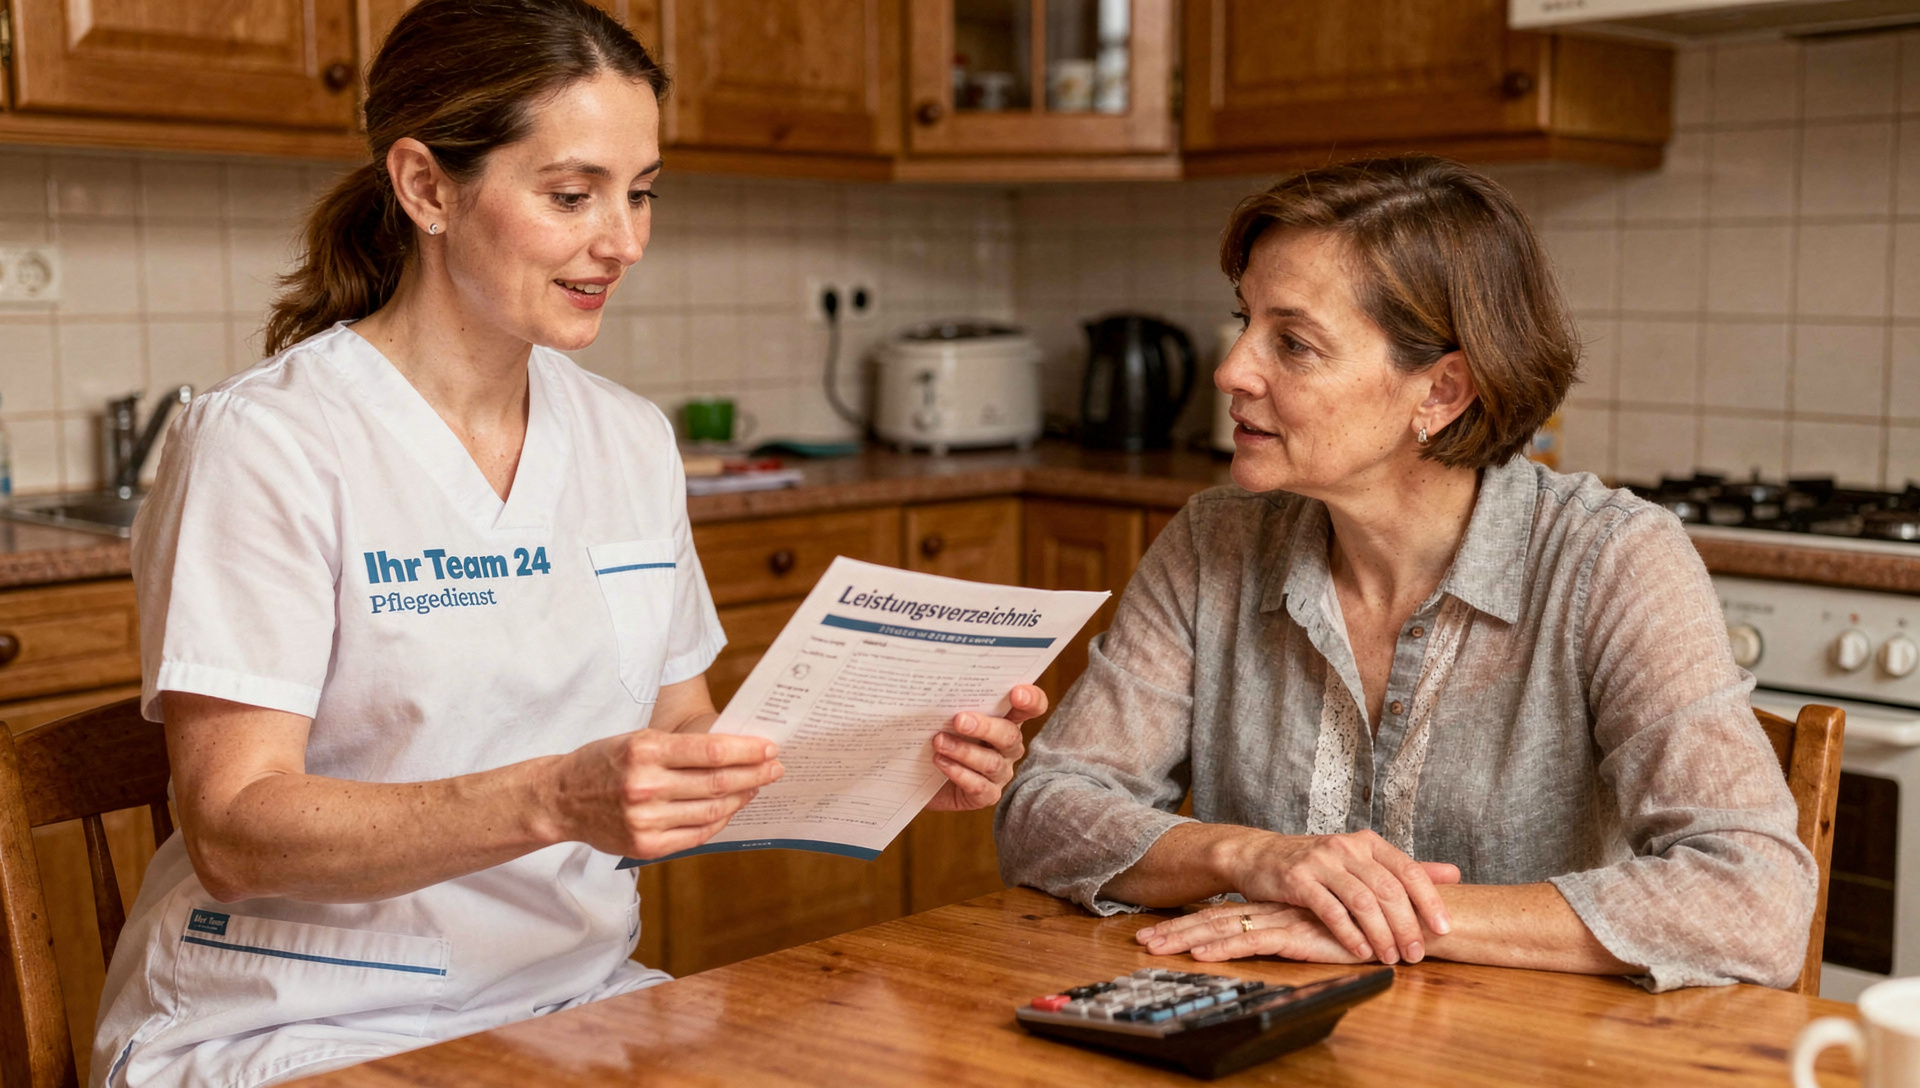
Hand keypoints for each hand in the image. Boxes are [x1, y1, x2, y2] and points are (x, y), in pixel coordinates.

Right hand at [548, 729, 782, 859]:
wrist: (561, 798)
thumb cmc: (604, 762)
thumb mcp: (637, 739)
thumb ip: (681, 748)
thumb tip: (735, 752)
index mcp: (644, 750)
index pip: (711, 751)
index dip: (747, 750)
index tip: (770, 748)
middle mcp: (645, 786)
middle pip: (718, 782)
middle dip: (755, 774)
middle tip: (775, 768)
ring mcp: (645, 820)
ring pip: (712, 810)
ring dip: (741, 798)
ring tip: (755, 787)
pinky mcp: (645, 846)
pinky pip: (697, 835)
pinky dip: (719, 821)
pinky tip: (730, 809)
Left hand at [924, 684, 1045, 811]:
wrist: (916, 773)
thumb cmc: (933, 735)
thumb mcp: (943, 714)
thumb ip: (951, 700)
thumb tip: (938, 685)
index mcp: (1006, 719)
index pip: (1032, 707)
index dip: (1031, 699)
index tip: (1016, 693)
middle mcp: (1008, 746)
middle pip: (1010, 735)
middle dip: (986, 727)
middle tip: (959, 720)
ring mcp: (1000, 772)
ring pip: (992, 762)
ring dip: (964, 751)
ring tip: (938, 741)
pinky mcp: (986, 795)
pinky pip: (979, 786)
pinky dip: (959, 773)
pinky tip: (941, 762)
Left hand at [1135, 902, 1365, 963]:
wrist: (1398, 919)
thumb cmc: (1365, 926)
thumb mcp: (1323, 930)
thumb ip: (1301, 929)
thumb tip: (1276, 936)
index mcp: (1275, 908)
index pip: (1225, 914)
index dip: (1192, 921)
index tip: (1161, 930)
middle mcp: (1273, 910)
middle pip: (1214, 918)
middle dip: (1176, 930)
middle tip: (1142, 940)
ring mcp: (1281, 919)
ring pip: (1224, 927)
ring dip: (1186, 938)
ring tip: (1155, 947)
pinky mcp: (1295, 932)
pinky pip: (1251, 941)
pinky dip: (1223, 948)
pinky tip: (1199, 955)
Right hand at [1220, 829, 1459, 964]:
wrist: (1260, 856)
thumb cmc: (1316, 864)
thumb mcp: (1361, 861)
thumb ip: (1405, 869)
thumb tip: (1454, 874)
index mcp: (1368, 843)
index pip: (1409, 870)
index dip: (1430, 900)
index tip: (1444, 928)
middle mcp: (1347, 848)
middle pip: (1388, 890)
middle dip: (1406, 926)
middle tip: (1416, 953)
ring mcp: (1321, 862)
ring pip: (1362, 902)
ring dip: (1381, 934)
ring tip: (1389, 958)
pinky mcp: (1298, 879)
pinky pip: (1331, 910)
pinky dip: (1349, 934)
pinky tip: (1361, 951)